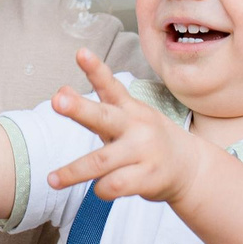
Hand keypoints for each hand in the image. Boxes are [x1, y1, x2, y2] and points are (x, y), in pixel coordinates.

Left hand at [43, 50, 203, 203]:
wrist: (190, 168)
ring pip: (100, 162)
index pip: (110, 86)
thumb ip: (95, 107)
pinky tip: (101, 188)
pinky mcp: (148, 177)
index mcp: (130, 109)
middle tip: (57, 100)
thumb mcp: (126, 119)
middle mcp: (136, 127)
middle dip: (78, 108)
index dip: (95, 69)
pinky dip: (101, 190)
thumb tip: (60, 91)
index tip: (80, 53)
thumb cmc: (146, 141)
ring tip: (52, 179)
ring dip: (73, 172)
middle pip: (103, 117)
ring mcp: (143, 152)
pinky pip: (113, 185)